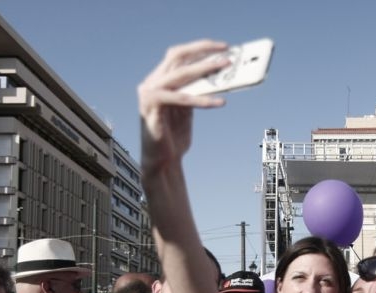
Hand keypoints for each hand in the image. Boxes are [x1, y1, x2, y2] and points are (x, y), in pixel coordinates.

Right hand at [138, 40, 228, 175]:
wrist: (162, 161)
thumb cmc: (175, 137)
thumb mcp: (188, 109)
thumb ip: (197, 92)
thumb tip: (220, 77)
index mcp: (158, 80)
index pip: (178, 55)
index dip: (200, 48)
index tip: (221, 47)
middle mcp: (151, 82)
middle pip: (177, 56)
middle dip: (203, 51)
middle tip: (227, 54)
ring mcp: (149, 93)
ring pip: (180, 74)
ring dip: (205, 69)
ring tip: (226, 69)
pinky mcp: (152, 107)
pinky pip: (181, 99)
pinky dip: (202, 99)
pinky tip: (220, 102)